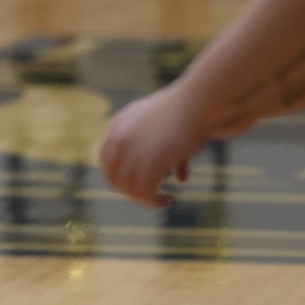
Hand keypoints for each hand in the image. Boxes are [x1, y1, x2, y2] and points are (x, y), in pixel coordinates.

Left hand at [99, 85, 206, 207]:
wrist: (198, 103)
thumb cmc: (191, 113)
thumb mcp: (171, 129)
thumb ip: (168, 151)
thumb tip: (181, 177)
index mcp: (120, 124)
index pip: (106, 159)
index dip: (119, 175)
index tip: (135, 183)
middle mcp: (119, 137)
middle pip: (113, 176)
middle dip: (129, 189)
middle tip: (149, 194)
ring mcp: (131, 151)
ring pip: (127, 188)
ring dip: (143, 198)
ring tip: (160, 199)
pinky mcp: (148, 164)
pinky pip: (143, 193)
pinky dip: (153, 201)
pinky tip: (167, 200)